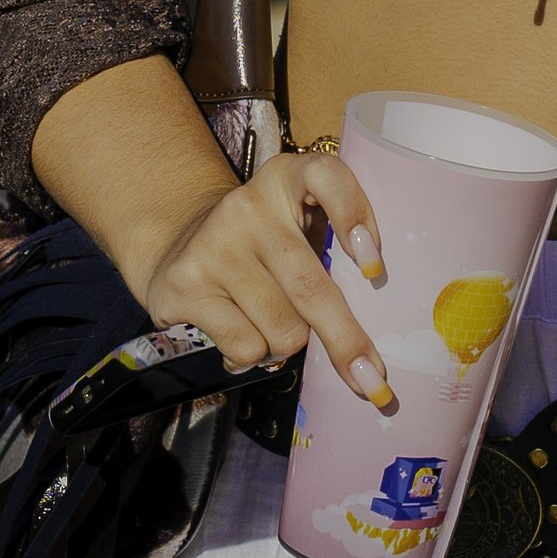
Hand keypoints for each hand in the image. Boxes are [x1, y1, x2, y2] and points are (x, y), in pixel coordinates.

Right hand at [136, 145, 396, 407]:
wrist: (180, 244)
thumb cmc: (265, 244)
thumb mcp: (299, 225)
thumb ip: (333, 251)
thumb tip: (376, 337)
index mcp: (287, 178)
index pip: (325, 175)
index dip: (354, 213)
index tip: (374, 268)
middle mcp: (249, 205)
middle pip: (311, 288)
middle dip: (346, 342)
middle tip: (375, 382)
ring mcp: (214, 245)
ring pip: (284, 330)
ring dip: (287, 343)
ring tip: (267, 318)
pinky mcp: (187, 287)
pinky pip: (247, 348)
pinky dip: (253, 356)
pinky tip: (238, 331)